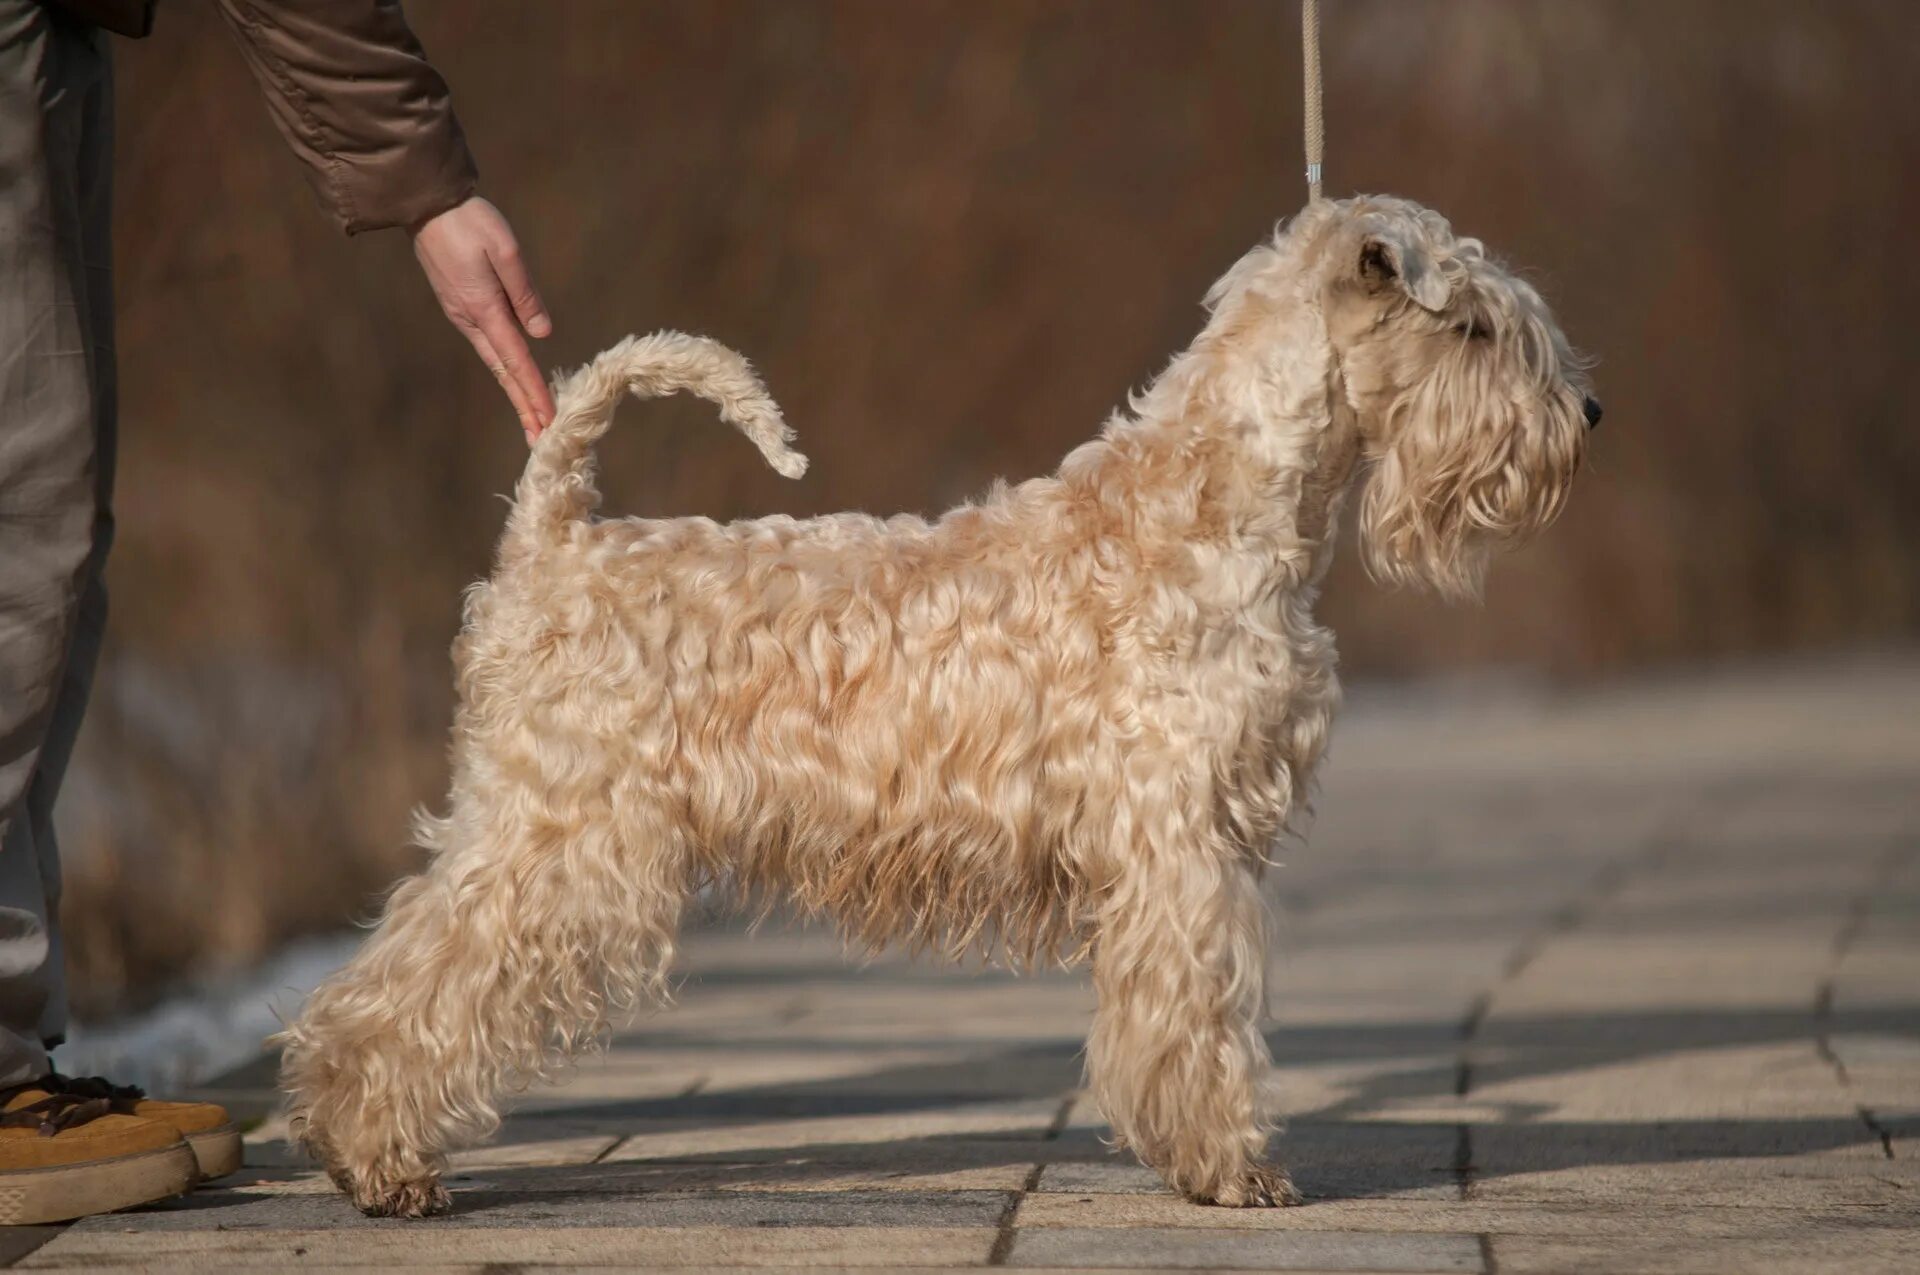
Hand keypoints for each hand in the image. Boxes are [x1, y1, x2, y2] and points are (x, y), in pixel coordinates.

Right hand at [410, 196, 553, 443]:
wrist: (428, 203)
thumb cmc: (469, 221)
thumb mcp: (506, 252)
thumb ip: (524, 294)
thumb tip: (541, 334)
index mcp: (484, 310)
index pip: (517, 362)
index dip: (534, 394)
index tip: (548, 423)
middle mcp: (471, 320)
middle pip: (504, 371)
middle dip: (524, 406)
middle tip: (540, 439)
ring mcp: (463, 314)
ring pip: (495, 361)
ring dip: (515, 390)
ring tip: (532, 418)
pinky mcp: (461, 306)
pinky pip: (488, 345)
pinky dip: (504, 367)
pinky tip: (514, 377)